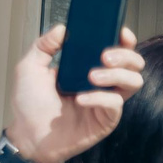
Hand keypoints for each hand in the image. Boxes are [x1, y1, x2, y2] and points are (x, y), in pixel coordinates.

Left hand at [7, 26, 142, 162]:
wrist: (28, 134)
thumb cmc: (30, 104)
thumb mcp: (30, 67)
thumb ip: (44, 46)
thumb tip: (62, 29)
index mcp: (88, 67)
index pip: (117, 51)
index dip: (124, 40)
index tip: (120, 32)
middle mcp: (103, 83)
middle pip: (135, 64)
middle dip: (125, 56)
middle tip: (105, 56)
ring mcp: (107, 101)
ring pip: (134, 82)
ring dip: (117, 75)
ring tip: (92, 77)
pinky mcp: (107, 119)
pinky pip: (115, 104)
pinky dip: (100, 98)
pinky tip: (80, 99)